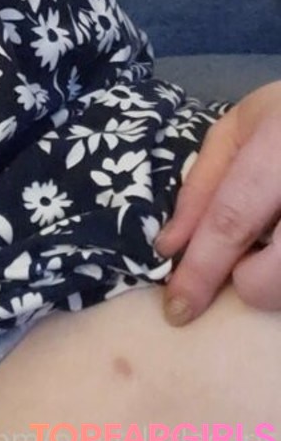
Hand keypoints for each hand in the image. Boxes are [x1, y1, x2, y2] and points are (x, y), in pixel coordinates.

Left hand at [152, 80, 280, 324]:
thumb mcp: (237, 131)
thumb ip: (201, 186)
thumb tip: (171, 248)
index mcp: (279, 146)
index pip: (232, 218)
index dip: (201, 269)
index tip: (177, 309)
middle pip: (274, 274)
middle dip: (250, 282)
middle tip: (249, 254)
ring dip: (279, 279)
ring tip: (277, 237)